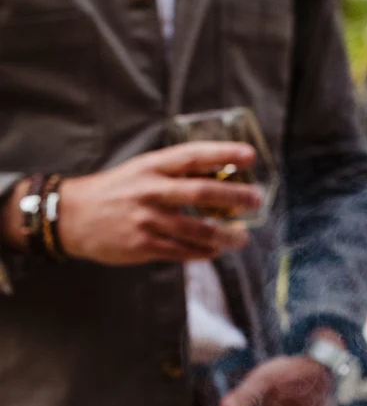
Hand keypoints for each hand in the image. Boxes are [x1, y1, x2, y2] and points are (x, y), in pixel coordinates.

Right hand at [52, 143, 260, 264]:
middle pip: (200, 193)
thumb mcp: (140, 172)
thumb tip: (218, 178)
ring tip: (242, 237)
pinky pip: (183, 251)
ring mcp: (147, 219)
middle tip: (255, 200)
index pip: (192, 155)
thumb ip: (174, 175)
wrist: (72, 217)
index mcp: (151, 167)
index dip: (223, 154)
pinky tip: (215, 250)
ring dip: (226, 235)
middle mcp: (150, 190)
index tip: (250, 155)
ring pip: (197, 230)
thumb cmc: (113, 191)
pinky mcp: (144, 245)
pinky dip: (204, 251)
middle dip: (234, 197)